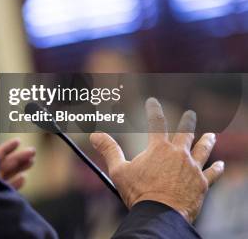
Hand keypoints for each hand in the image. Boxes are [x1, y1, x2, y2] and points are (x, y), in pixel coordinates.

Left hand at [0, 138, 35, 189]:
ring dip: (19, 168)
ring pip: (7, 175)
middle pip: (4, 164)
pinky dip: (15, 183)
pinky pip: (7, 189)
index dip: (7, 147)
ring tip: (32, 161)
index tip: (18, 140)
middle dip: (18, 157)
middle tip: (32, 151)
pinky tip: (23, 177)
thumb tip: (12, 163)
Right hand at [90, 97, 224, 223]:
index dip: (153, 109)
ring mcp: (192, 168)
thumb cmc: (139, 193)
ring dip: (206, 141)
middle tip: (190, 114)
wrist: (161, 215)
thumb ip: (109, 150)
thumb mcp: (119, 170)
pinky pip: (212, 173)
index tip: (152, 101)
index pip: (156, 122)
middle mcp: (178, 154)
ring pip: (203, 150)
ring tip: (211, 135)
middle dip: (188, 122)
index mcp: (158, 148)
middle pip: (185, 133)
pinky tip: (221, 164)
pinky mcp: (202, 183)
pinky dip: (217, 168)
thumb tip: (95, 135)